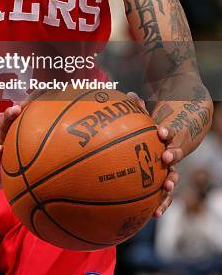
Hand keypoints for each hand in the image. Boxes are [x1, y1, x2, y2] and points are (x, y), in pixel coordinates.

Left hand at [127, 92, 178, 217]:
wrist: (181, 133)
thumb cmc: (156, 125)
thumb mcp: (150, 116)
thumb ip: (140, 107)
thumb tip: (128, 95)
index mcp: (169, 136)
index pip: (171, 132)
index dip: (167, 132)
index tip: (162, 132)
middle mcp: (173, 151)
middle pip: (176, 155)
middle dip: (172, 156)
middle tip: (167, 158)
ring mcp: (172, 167)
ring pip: (174, 176)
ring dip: (170, 183)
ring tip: (167, 188)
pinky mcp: (166, 179)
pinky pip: (164, 193)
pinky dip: (161, 203)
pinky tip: (153, 215)